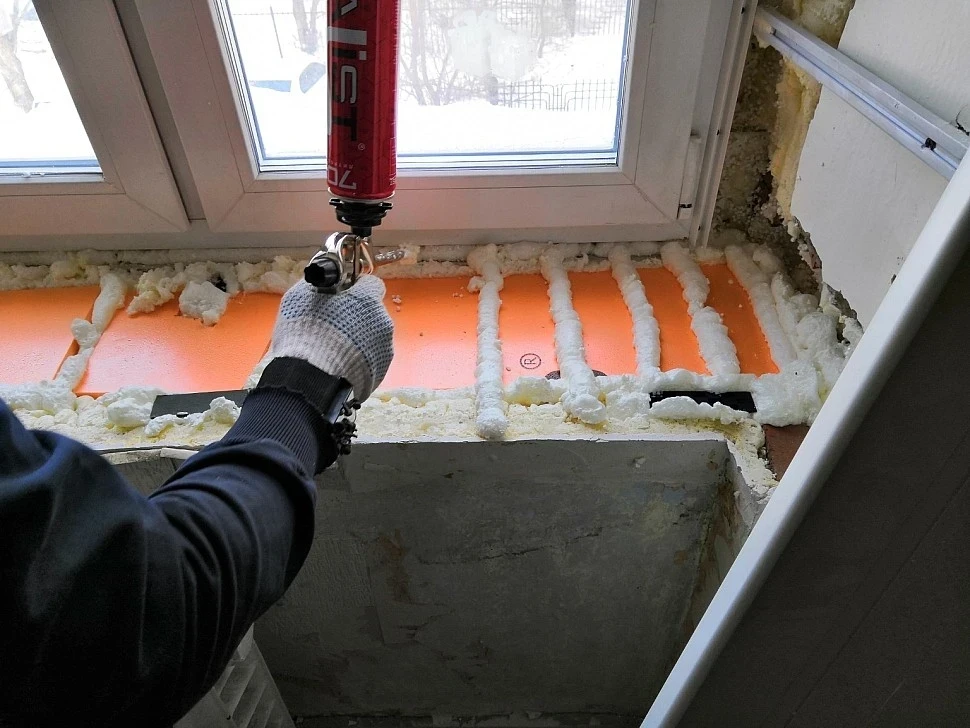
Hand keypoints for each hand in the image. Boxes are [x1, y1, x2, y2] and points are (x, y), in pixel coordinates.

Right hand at [269, 275, 393, 399]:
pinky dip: (358, 360)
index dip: (355, 287)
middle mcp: (383, 323)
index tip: (341, 294)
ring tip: (332, 349)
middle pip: (372, 312)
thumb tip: (325, 276)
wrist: (310, 380)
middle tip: (332, 324)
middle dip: (356, 315)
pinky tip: (338, 364)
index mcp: (368, 300)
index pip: (371, 283)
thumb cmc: (305, 334)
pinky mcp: (380, 373)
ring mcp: (384, 350)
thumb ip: (320, 282)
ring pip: (372, 337)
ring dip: (358, 339)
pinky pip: (370, 359)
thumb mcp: (302, 297)